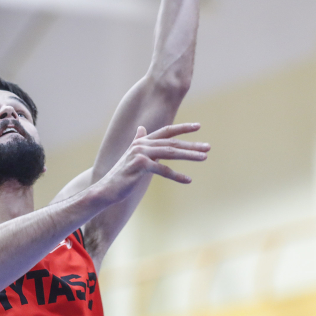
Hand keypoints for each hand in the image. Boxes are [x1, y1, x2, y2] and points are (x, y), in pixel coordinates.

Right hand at [95, 123, 209, 205]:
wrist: (106, 189)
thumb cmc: (121, 175)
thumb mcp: (131, 155)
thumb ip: (138, 141)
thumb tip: (141, 128)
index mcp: (142, 141)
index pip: (166, 131)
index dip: (182, 128)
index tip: (198, 126)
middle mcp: (141, 144)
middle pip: (172, 142)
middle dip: (191, 144)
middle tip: (208, 147)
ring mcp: (140, 154)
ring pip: (170, 152)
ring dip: (189, 155)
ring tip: (204, 158)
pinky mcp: (140, 165)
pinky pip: (163, 170)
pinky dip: (177, 175)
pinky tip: (188, 179)